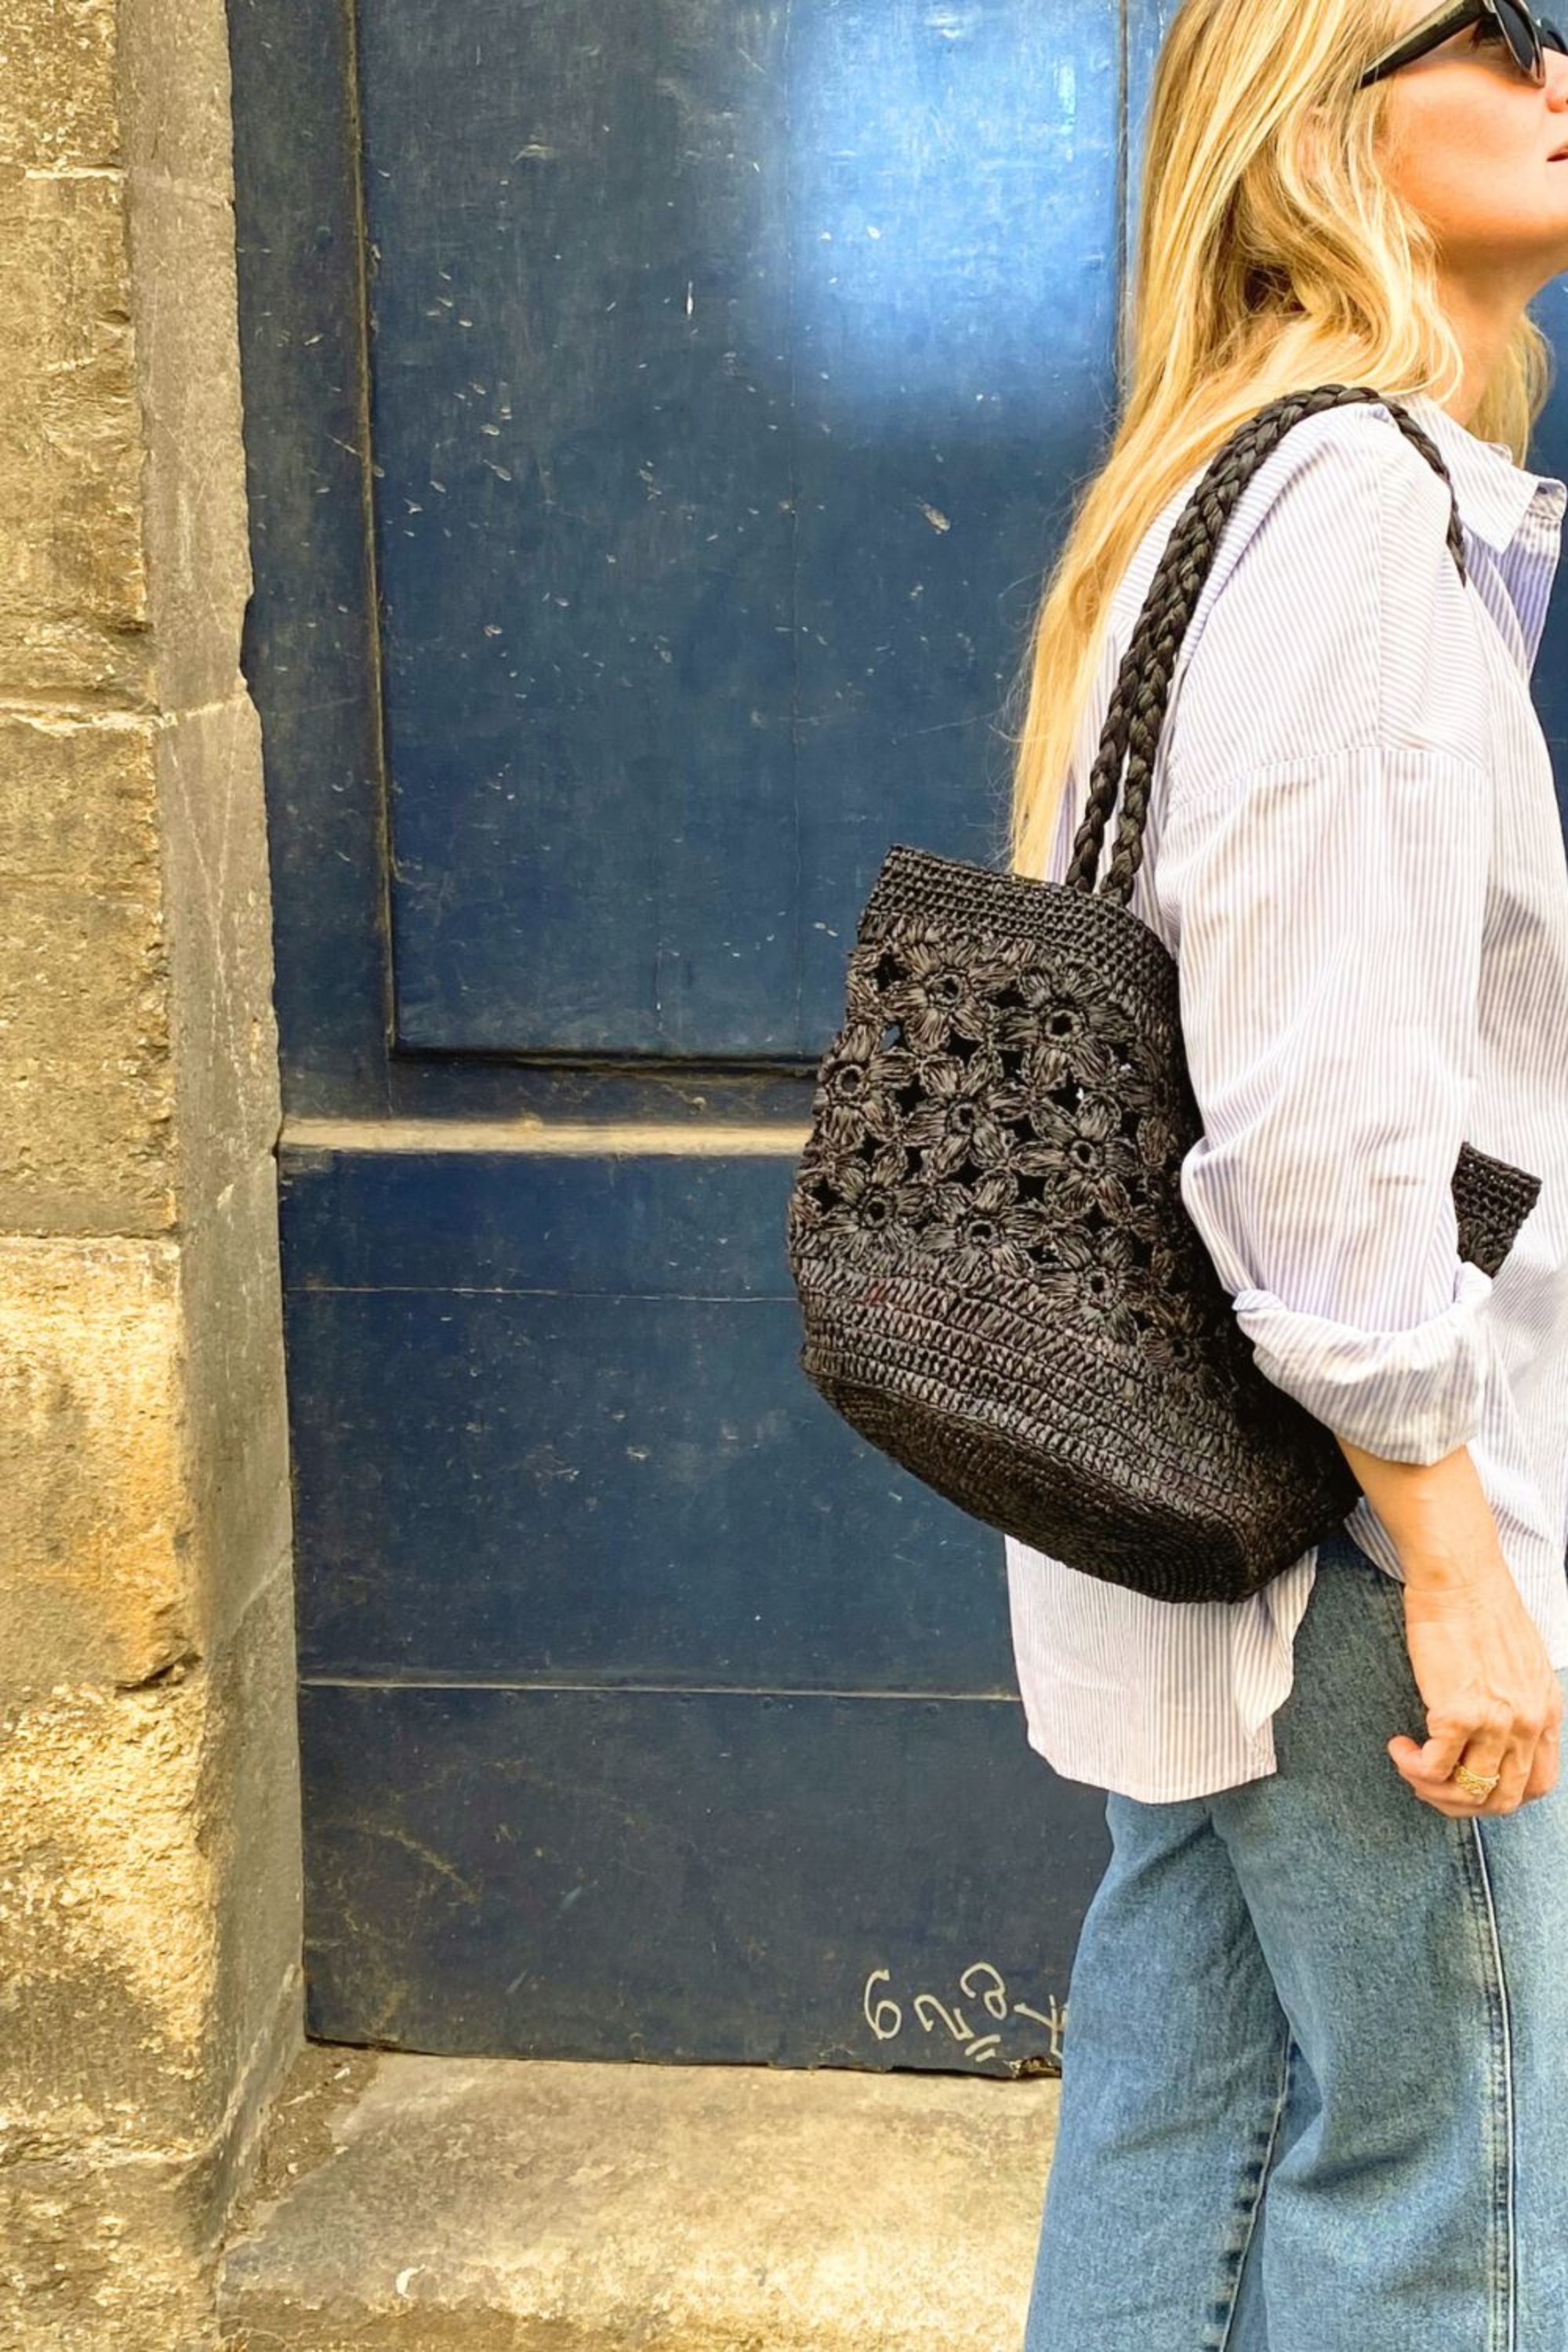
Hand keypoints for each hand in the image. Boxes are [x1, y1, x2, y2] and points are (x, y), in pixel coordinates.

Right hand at [1388, 1562, 1562, 1816]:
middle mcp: (1527, 1723)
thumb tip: (1493, 1732)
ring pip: (1468, 1791)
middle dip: (1461, 1803)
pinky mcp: (1458, 1713)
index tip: (1468, 1782)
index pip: (1537, 1784)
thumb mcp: (1519, 1664)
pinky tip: (1399, 1746)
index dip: (1499, 1795)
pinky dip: (1411, 1766)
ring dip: (1431, 1788)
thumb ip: (1516, 1702)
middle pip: (1502, 1799)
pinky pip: (1433, 1767)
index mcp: (1546, 1711)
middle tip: (1431, 1783)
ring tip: (1410, 1763)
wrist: (1460, 1579)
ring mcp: (1496, 1722)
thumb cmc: (1480, 1608)